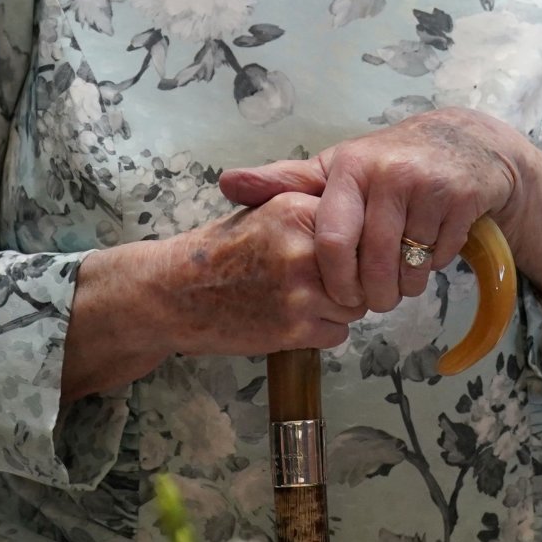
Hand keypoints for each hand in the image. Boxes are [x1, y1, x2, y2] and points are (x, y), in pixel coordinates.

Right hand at [65, 191, 369, 398]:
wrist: (176, 293)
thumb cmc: (221, 249)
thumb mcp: (264, 209)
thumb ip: (310, 208)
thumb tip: (365, 213)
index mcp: (295, 210)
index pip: (360, 225)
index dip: (359, 240)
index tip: (350, 249)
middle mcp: (302, 249)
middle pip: (363, 267)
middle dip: (353, 276)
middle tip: (332, 279)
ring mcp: (299, 292)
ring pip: (356, 303)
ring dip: (341, 306)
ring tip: (309, 299)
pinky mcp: (294, 330)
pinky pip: (338, 333)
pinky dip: (324, 331)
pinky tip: (297, 320)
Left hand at [219, 109, 530, 315]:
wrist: (462, 143)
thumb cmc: (386, 165)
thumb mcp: (335, 170)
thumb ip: (282, 182)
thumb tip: (225, 183)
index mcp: (349, 169)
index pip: (332, 243)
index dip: (335, 282)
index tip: (339, 295)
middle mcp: (387, 173)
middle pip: (373, 265)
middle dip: (372, 296)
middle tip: (373, 298)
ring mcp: (427, 185)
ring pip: (409, 269)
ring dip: (404, 286)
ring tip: (400, 276)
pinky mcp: (460, 199)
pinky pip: (439, 259)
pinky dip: (433, 267)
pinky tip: (429, 248)